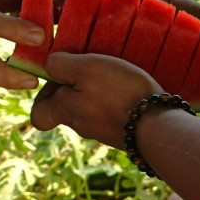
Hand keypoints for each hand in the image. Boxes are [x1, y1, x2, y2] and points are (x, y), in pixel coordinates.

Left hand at [30, 51, 161, 147]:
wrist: (161, 128)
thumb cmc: (118, 93)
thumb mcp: (84, 69)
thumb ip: (60, 66)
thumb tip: (48, 66)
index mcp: (65, 111)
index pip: (38, 115)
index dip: (41, 97)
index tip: (55, 77)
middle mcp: (81, 126)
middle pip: (66, 107)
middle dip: (73, 87)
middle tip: (89, 67)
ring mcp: (104, 132)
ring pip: (89, 109)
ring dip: (96, 91)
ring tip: (111, 72)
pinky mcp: (126, 133)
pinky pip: (112, 113)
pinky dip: (115, 99)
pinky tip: (128, 85)